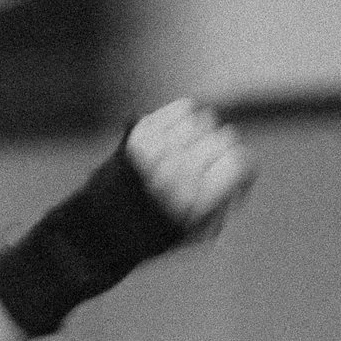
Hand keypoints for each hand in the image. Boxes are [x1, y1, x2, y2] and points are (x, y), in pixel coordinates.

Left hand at [126, 97, 253, 242]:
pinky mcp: (141, 133)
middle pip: (224, 138)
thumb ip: (224, 203)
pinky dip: (186, 116)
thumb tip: (242, 177)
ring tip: (188, 148)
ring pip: (204, 119)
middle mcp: (178, 172)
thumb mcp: (195, 232)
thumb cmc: (153, 233)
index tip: (233, 172)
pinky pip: (183, 107)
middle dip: (221, 150)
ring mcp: (158, 150)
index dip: (241, 166)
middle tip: (207, 163)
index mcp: (196, 201)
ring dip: (203, 131)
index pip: (239, 161)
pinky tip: (177, 133)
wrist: (98, 230)